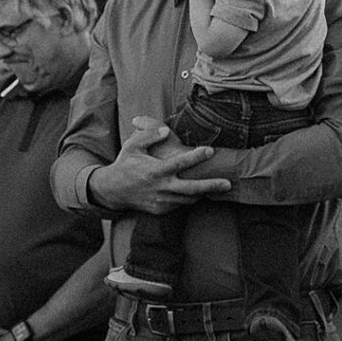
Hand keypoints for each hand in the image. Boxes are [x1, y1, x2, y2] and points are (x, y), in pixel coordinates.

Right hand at [92, 121, 230, 215]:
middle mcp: (160, 187)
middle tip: (228, 183)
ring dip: (203, 193)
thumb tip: (167, 130)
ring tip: (219, 187)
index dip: (196, 156)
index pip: (180, 163)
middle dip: (211, 186)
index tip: (210, 150)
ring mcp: (161, 201)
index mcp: (154, 170)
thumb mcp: (132, 146)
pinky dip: (190, 198)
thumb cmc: (125, 164)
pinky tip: (198, 192)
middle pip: (191, 188)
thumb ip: (149, 136)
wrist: (112, 191)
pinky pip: (180, 205)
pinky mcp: (160, 210)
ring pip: (188, 199)